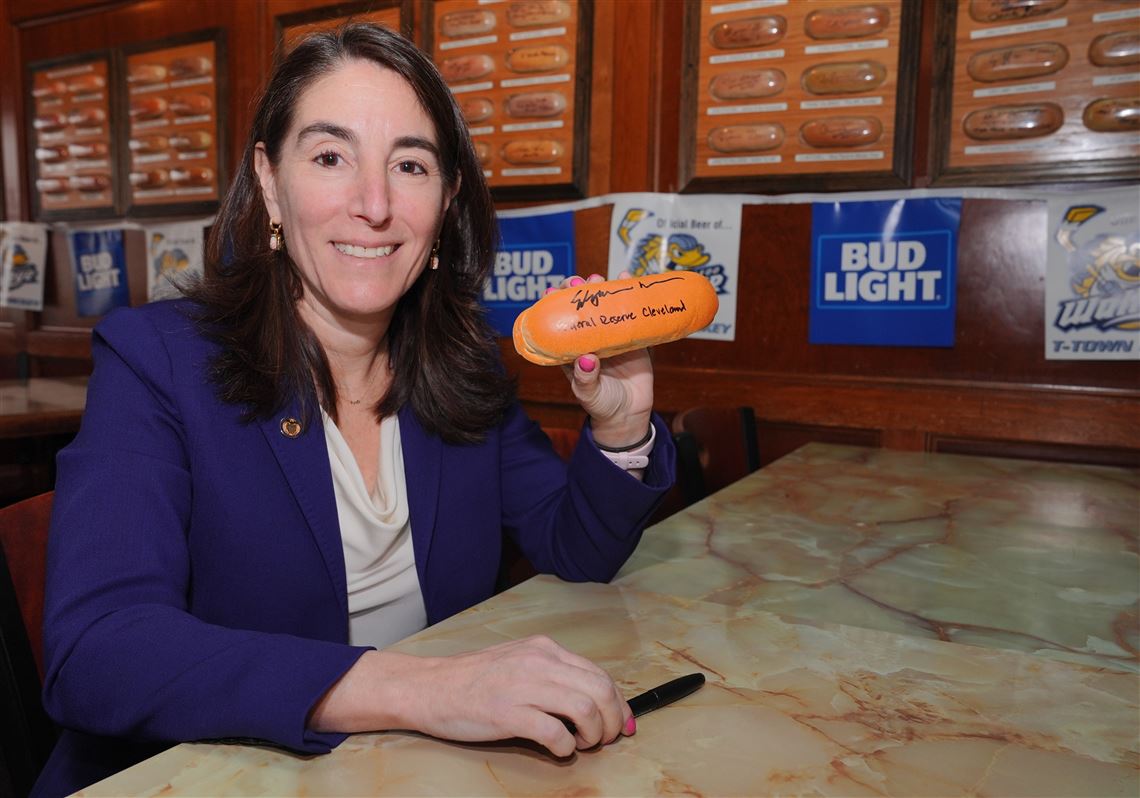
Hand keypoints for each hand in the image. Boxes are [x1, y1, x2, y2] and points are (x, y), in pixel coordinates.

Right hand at [309, 636, 634, 755]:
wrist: (430, 687)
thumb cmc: (473, 679)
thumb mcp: (519, 662)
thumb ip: (552, 674)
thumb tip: (590, 699)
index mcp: (544, 649)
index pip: (598, 674)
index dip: (619, 702)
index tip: (623, 722)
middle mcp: (539, 662)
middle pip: (600, 690)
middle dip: (613, 720)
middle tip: (607, 739)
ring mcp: (523, 686)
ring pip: (584, 709)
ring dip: (593, 734)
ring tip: (583, 745)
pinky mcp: (508, 712)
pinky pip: (554, 732)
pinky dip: (566, 746)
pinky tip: (559, 750)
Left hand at [552, 273, 653, 448]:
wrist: (629, 415)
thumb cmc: (601, 404)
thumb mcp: (588, 393)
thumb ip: (585, 378)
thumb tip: (586, 359)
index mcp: (572, 348)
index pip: (560, 320)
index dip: (555, 304)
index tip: (552, 292)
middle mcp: (591, 337)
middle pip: (583, 307)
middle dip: (580, 290)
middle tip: (581, 281)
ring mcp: (612, 335)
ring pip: (606, 305)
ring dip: (603, 288)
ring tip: (601, 277)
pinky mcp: (634, 337)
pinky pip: (632, 313)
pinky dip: (632, 296)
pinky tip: (630, 280)